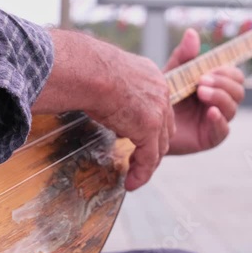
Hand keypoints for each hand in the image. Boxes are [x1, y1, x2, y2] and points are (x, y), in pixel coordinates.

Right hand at [33, 29, 174, 191]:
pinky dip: (141, 173)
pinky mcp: (149, 128)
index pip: (158, 107)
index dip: (150, 126)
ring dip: (148, 163)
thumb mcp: (107, 78)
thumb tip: (97, 98)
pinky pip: (149, 158)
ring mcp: (158, 110)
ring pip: (159, 145)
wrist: (89, 70)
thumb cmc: (87, 69)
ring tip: (134, 176)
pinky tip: (132, 183)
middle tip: (138, 160)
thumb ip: (113, 90)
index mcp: (151, 76)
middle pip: (164, 127)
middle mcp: (160, 91)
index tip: (136, 139)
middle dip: (153, 146)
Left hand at [164, 29, 244, 154]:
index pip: (234, 75)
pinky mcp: (210, 138)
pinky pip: (223, 130)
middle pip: (238, 90)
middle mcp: (219, 102)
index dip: (226, 71)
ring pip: (233, 107)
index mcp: (215, 85)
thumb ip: (183, 56)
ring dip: (220, 97)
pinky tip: (210, 112)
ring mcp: (216, 120)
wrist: (147, 124)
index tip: (208, 70)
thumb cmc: (162, 97)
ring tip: (201, 92)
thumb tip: (191, 32)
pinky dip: (219, 119)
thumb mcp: (172, 74)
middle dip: (223, 83)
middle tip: (201, 81)